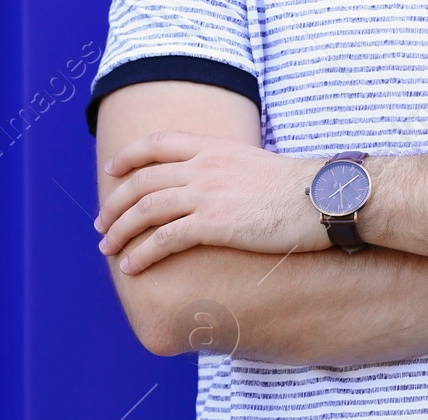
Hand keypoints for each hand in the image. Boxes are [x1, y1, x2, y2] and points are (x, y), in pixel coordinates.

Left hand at [95, 132, 328, 273]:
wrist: (324, 199)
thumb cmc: (303, 192)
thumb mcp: (261, 168)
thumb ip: (234, 172)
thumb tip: (229, 189)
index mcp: (215, 148)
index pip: (158, 144)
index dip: (129, 156)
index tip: (112, 170)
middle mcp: (204, 166)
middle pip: (142, 180)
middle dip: (116, 202)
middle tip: (103, 223)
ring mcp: (207, 194)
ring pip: (146, 209)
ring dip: (121, 230)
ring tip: (108, 248)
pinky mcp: (214, 224)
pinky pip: (164, 238)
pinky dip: (142, 253)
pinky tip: (131, 267)